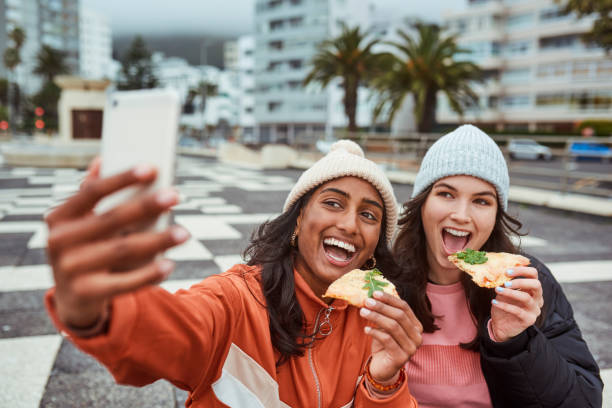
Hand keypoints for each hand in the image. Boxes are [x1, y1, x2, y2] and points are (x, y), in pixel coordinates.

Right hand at [45, 159, 188, 328]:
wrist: (72, 298)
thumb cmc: (84, 248)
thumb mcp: (80, 223)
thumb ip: (90, 196)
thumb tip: (102, 159)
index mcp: (59, 217)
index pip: (92, 192)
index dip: (122, 178)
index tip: (152, 168)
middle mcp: (60, 241)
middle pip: (112, 219)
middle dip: (146, 206)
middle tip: (176, 195)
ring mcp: (69, 269)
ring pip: (123, 250)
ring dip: (158, 240)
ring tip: (184, 233)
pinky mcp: (85, 293)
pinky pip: (124, 282)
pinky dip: (149, 273)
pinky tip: (170, 264)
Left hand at [360, 291, 422, 382]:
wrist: (383, 368)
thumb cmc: (384, 344)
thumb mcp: (385, 326)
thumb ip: (384, 313)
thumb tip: (372, 295)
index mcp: (416, 326)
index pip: (405, 307)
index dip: (390, 299)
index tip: (375, 293)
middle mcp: (417, 337)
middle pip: (399, 316)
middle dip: (381, 307)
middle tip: (366, 301)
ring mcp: (411, 348)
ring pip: (393, 327)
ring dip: (376, 317)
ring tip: (362, 312)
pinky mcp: (401, 358)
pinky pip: (387, 340)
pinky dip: (375, 332)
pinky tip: (365, 329)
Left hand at [490, 267, 543, 341]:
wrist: (502, 326)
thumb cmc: (504, 305)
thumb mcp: (504, 292)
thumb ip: (505, 283)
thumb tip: (498, 272)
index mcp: (532, 289)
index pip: (533, 274)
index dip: (521, 270)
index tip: (506, 271)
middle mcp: (537, 298)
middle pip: (536, 284)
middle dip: (520, 281)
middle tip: (505, 282)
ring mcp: (534, 310)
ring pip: (526, 298)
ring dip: (510, 293)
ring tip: (497, 290)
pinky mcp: (529, 320)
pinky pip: (517, 311)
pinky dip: (504, 305)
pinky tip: (494, 302)